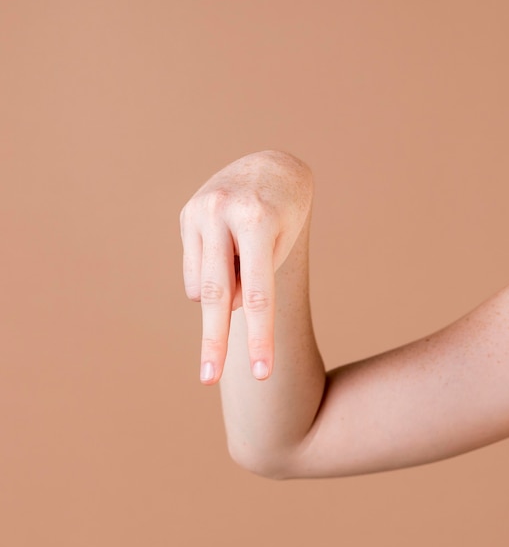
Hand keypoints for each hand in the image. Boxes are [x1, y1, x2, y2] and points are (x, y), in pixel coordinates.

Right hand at [180, 150, 312, 383]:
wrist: (270, 166)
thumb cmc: (286, 213)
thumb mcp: (283, 243)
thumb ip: (252, 279)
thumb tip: (223, 307)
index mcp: (257, 220)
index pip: (260, 293)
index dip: (260, 338)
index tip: (263, 374)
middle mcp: (222, 213)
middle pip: (217, 293)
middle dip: (214, 341)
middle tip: (208, 380)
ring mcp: (199, 212)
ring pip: (202, 282)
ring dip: (223, 292)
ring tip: (246, 258)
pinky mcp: (186, 215)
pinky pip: (194, 268)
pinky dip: (211, 274)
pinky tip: (227, 250)